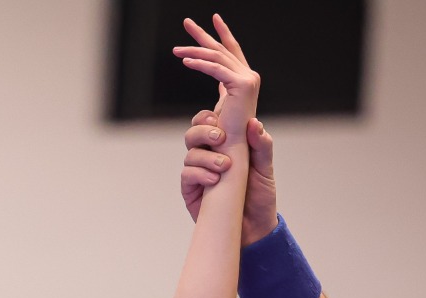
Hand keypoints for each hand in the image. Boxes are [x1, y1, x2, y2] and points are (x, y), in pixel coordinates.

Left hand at [173, 15, 259, 135]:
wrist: (231, 149)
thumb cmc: (224, 133)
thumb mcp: (222, 103)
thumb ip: (221, 86)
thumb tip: (216, 75)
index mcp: (244, 79)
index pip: (231, 51)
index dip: (221, 34)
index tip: (212, 20)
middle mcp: (249, 76)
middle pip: (221, 49)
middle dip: (203, 35)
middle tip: (186, 22)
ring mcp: (248, 79)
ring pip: (216, 58)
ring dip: (194, 51)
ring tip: (176, 50)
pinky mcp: (242, 85)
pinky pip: (216, 69)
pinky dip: (200, 64)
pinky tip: (185, 62)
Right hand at [181, 111, 276, 244]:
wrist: (252, 228)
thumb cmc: (259, 195)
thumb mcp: (265, 167)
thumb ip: (261, 144)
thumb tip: (254, 123)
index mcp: (229, 142)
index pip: (215, 117)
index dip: (212, 108)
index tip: (217, 107)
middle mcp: (211, 152)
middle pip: (196, 128)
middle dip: (204, 128)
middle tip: (219, 137)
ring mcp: (199, 169)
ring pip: (190, 149)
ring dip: (206, 155)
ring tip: (224, 166)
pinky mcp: (191, 188)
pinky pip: (187, 173)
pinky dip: (200, 174)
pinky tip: (215, 180)